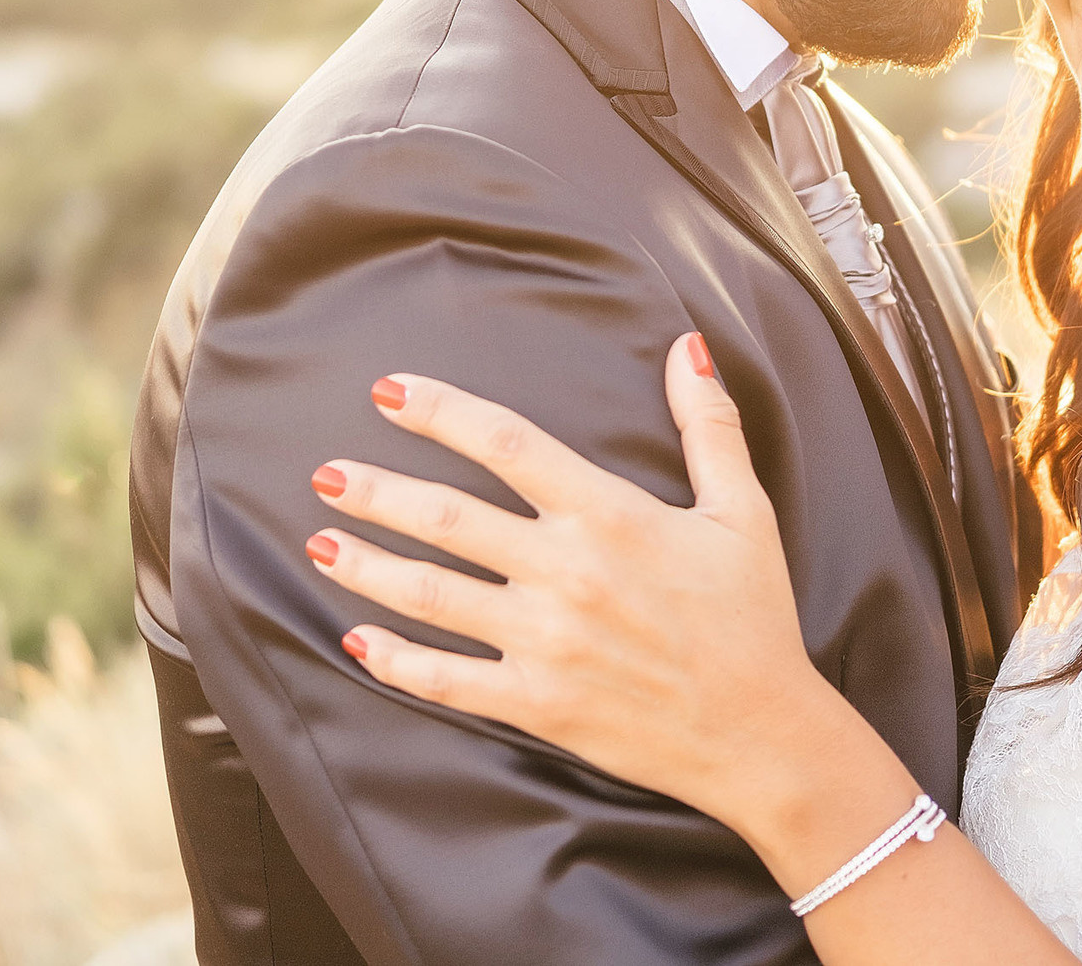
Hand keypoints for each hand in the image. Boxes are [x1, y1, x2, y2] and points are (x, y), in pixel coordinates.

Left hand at [305, 332, 845, 833]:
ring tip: (319, 543)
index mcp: (609, 513)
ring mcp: (546, 641)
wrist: (762, 735)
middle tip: (325, 474)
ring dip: (368, 567)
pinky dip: (397, 661)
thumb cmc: (752, 618)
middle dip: (377, 492)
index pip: (507, 444)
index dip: (442, 412)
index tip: (389, 391)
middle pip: (448, 519)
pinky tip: (357, 640)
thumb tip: (688, 347)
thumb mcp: (742, 511)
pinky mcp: (539, 703)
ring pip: (433, 595)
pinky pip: (449, 680)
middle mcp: (567, 571)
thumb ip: (708, 426)